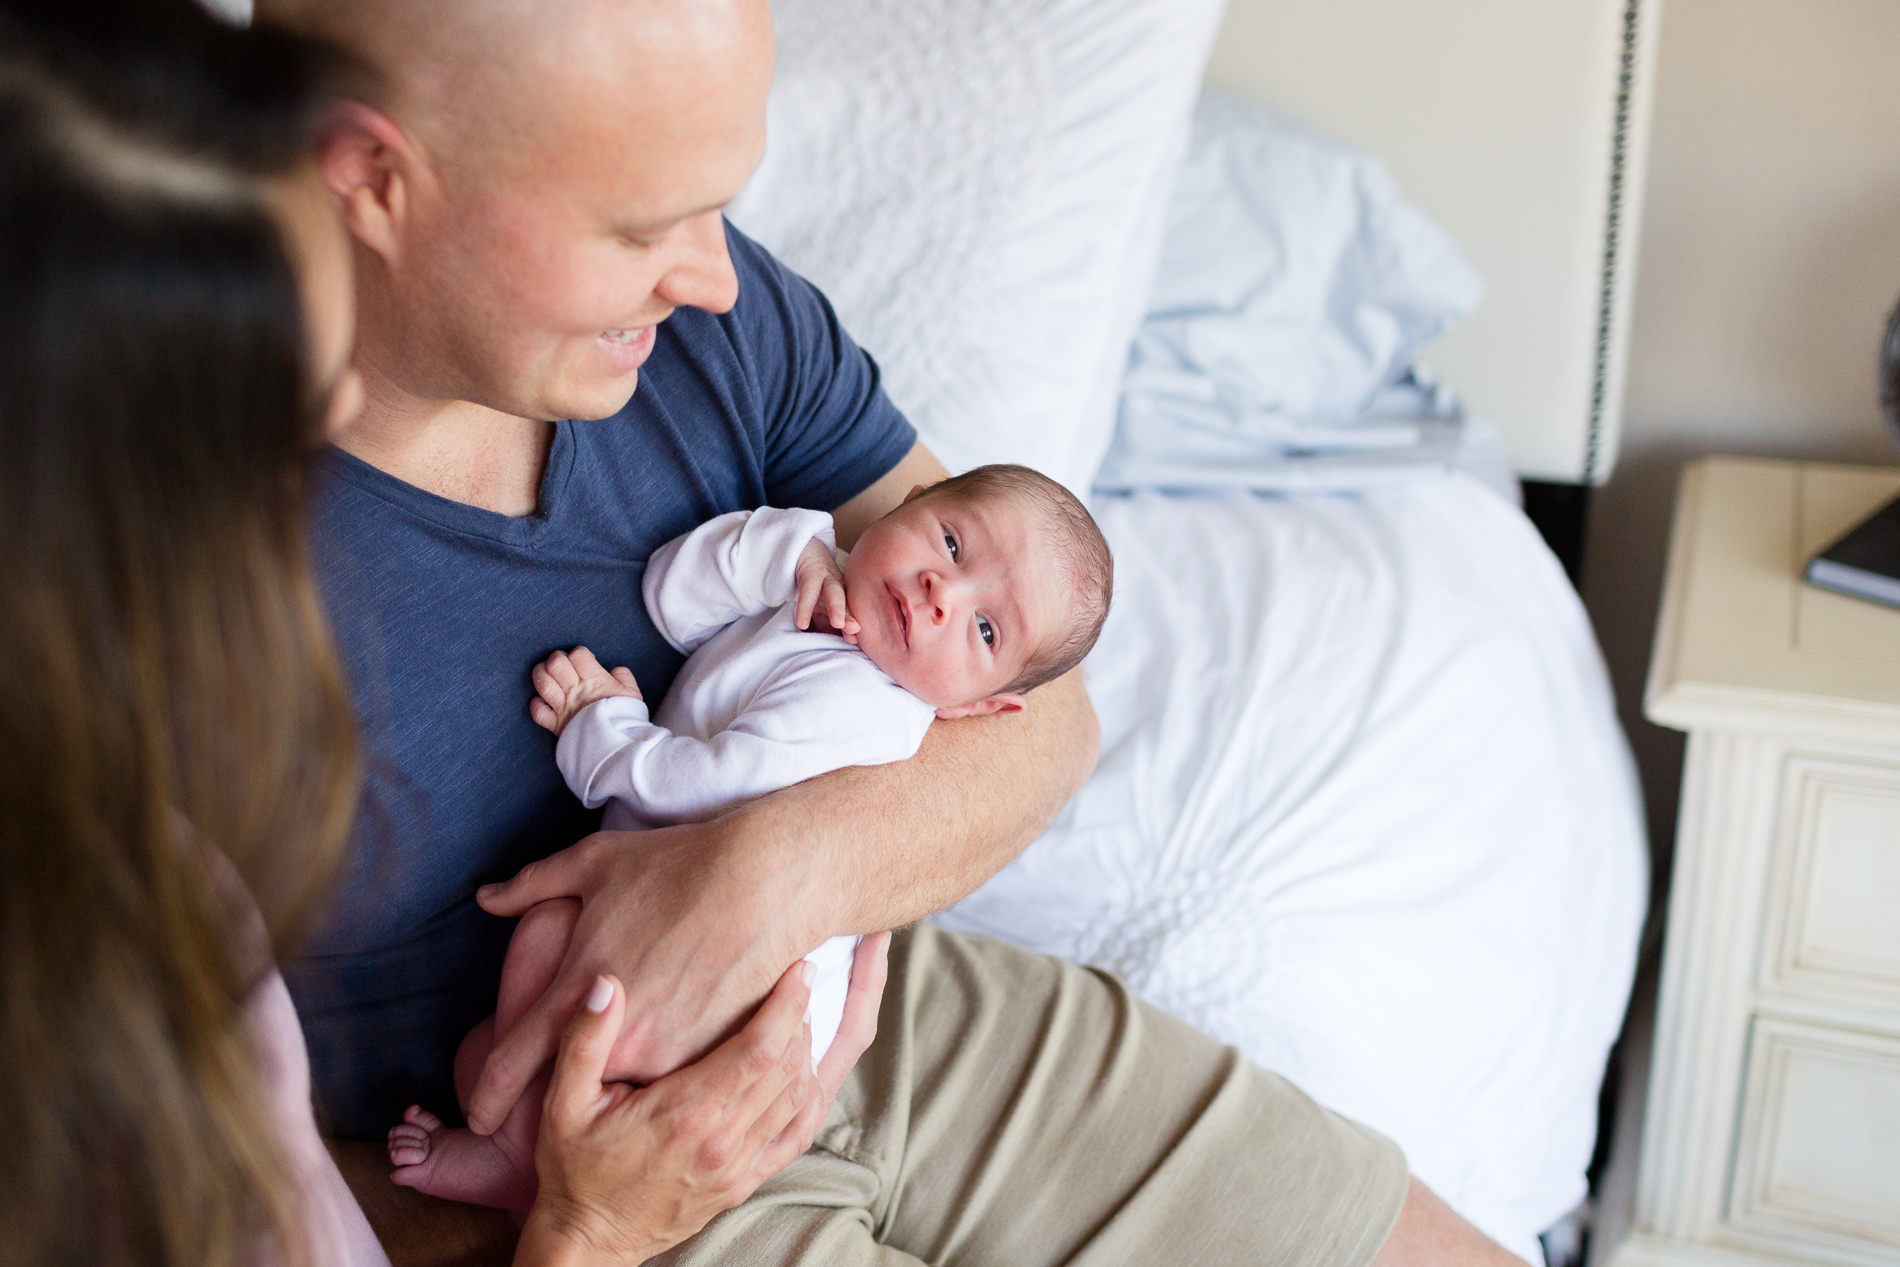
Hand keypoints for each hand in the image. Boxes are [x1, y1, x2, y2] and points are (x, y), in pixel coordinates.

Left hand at [467, 823, 886, 1135]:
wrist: (766, 880)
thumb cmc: (676, 865)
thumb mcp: (592, 864)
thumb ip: (530, 885)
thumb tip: (487, 897)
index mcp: (572, 991)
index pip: (510, 1064)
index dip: (487, 1096)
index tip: (479, 1116)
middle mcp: (613, 1035)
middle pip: (580, 1075)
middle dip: (579, 1074)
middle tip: (591, 1059)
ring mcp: (664, 1053)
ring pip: (633, 1078)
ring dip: (632, 1068)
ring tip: (655, 1033)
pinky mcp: (710, 1058)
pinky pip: (680, 1074)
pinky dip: (677, 1062)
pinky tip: (693, 1025)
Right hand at [514, 961, 820, 1265]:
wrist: (589, 1240)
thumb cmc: (574, 1168)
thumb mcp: (564, 1103)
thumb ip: (586, 1041)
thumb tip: (606, 984)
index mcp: (686, 1114)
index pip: (759, 1049)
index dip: (786, 1005)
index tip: (797, 970)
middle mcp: (722, 1141)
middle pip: (787, 1066)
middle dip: (801, 1015)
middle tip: (801, 978)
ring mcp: (738, 1166)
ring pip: (798, 1097)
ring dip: (807, 1051)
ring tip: (799, 1015)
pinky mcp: (744, 1183)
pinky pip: (796, 1135)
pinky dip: (810, 1098)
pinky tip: (807, 1070)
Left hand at [530, 647, 640, 736]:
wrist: (618, 747)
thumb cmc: (626, 719)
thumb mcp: (632, 695)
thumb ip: (624, 677)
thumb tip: (615, 671)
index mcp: (595, 681)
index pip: (578, 655)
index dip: (580, 654)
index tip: (585, 661)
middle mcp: (576, 692)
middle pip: (556, 664)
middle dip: (557, 659)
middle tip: (562, 665)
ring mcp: (563, 708)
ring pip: (542, 683)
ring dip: (541, 674)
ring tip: (547, 674)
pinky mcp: (556, 725)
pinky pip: (537, 711)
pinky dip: (537, 704)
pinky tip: (544, 701)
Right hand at [794, 538, 857, 642]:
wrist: (805, 551)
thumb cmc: (817, 586)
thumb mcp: (823, 605)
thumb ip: (831, 622)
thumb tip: (846, 642)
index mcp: (845, 596)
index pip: (852, 612)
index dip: (854, 625)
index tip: (856, 642)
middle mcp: (840, 587)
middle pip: (849, 602)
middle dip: (852, 616)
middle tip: (856, 630)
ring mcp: (827, 578)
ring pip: (834, 592)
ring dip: (838, 607)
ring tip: (838, 623)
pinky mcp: (810, 573)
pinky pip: (808, 590)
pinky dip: (805, 607)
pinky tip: (802, 623)